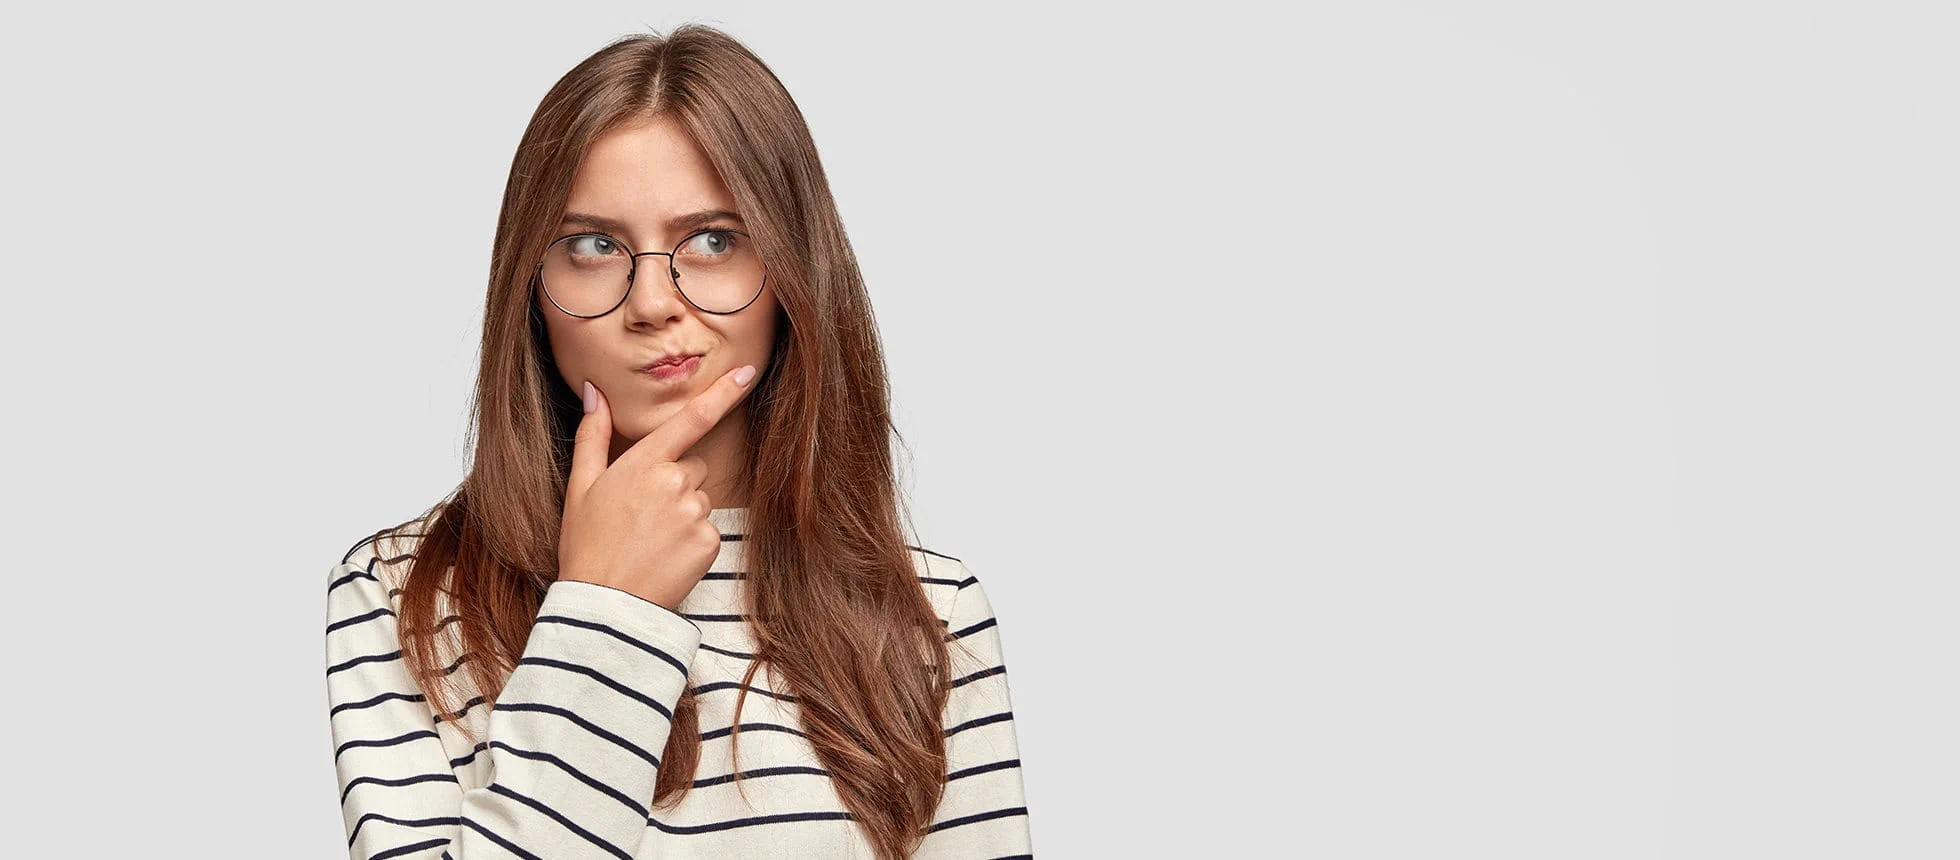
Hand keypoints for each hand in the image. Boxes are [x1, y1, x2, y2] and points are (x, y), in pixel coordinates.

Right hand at [556, 365, 757, 610]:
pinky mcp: (710, 542)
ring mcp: (695, 513)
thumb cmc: (586, 543)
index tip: (748, 373)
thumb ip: (593, 434)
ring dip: (682, 513)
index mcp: (644, 463)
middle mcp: (675, 483)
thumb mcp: (580, 486)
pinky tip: (665, 555)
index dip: (724, 393)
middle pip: (693, 467)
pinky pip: (707, 529)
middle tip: (642, 514)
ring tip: (650, 539)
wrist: (604, 605)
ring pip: (700, 500)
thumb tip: (594, 391)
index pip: (692, 418)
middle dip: (675, 482)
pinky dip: (691, 541)